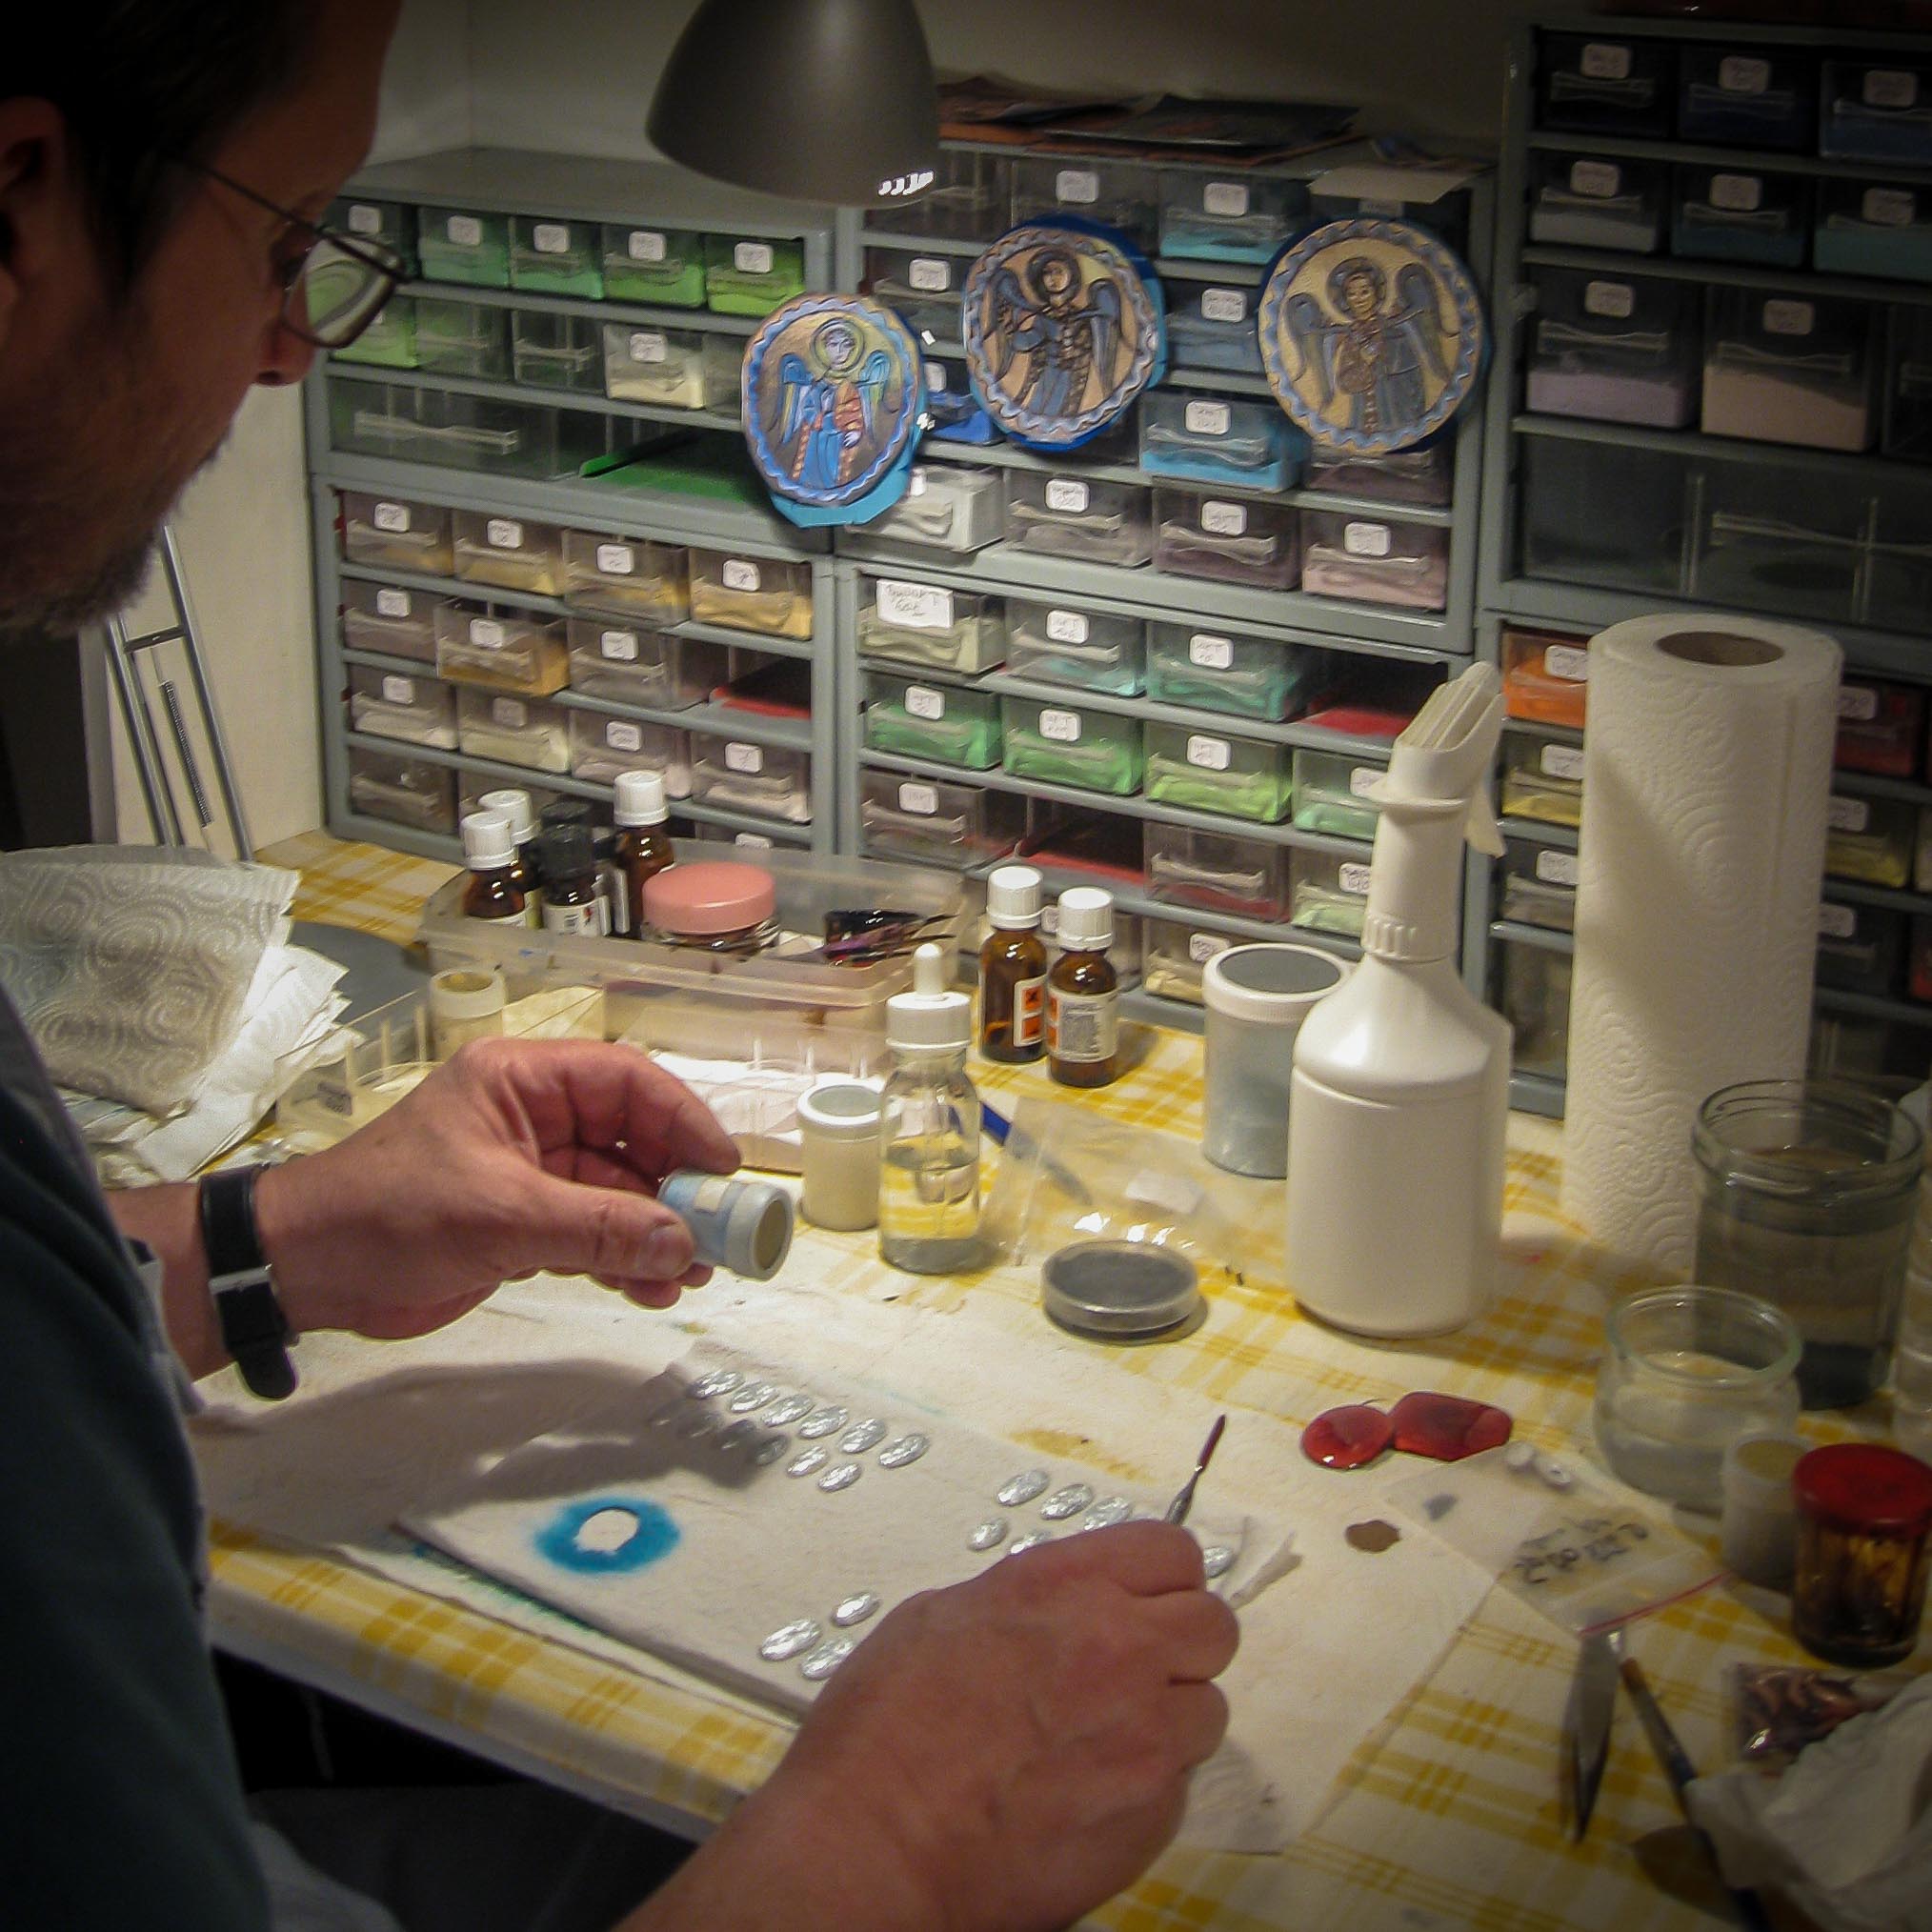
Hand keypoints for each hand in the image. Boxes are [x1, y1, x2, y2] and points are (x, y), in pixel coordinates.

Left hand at [254, 1036, 740, 1340]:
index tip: (723, 1170)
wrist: (306, 1271)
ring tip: (690, 1275)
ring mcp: (528, 1171)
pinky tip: (649, 1288)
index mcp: (520, 1080)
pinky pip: (591, 1231)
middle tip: (719, 1233)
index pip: (624, 1082)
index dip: (682, 1120)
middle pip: (630, 1138)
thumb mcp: (500, 1217)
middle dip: (675, 1187)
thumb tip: (681, 1245)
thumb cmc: (390, 1216)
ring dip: (653, 1232)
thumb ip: (597, 1228)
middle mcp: (531, 1116)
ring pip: (615, 1192)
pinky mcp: (520, 1223)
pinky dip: (621, 1258)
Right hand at [632, 1522, 1237, 1931]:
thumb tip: (1063, 1607)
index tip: (1146, 1601)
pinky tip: (1083, 1796)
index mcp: (1063, 1586)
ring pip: (1205, 1710)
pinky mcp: (1151, 1814)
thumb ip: (1027, 1601)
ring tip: (1101, 1743)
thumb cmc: (883, 1738)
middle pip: (1213, 1627)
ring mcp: (1145, 1735)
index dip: (1161, 1579)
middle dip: (1180, 1647)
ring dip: (1167, 1721)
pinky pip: (1177, 1785)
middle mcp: (1119, 1648)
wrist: (873, 1849)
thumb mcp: (940, 1619)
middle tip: (1137, 1672)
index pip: (1172, 1553)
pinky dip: (1144, 1788)